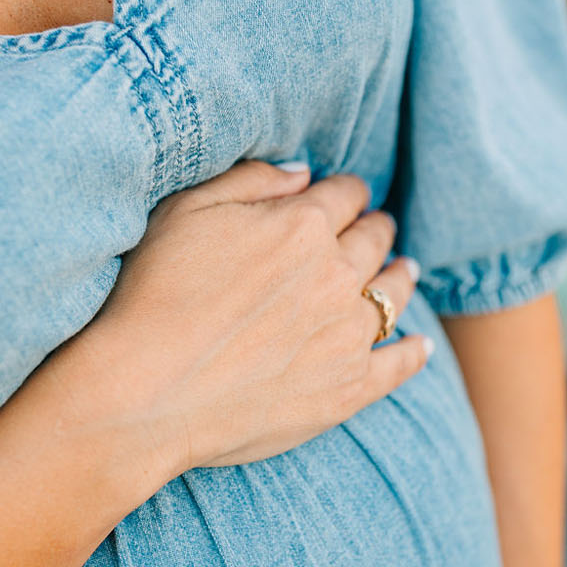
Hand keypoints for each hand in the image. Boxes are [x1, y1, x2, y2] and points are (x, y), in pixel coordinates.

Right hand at [68, 158, 432, 480]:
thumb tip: (304, 174)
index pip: (346, 193)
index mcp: (303, 224)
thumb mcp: (187, 210)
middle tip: (376, 231)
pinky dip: (413, 352)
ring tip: (404, 272)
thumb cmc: (154, 294)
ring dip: (401, 277)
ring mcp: (347, 334)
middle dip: (376, 229)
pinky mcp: (347, 389)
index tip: (341, 198)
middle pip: (376, 239)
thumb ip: (251, 181)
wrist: (146, 392)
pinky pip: (399, 364)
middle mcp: (337, 275)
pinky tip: (420, 346)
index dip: (344, 192)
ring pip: (395, 294)